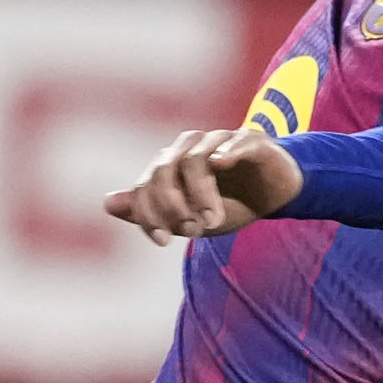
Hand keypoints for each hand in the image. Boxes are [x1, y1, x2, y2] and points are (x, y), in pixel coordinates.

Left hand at [102, 127, 304, 244]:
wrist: (275, 194)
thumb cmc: (229, 204)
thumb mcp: (188, 217)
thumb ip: (149, 211)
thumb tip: (107, 203)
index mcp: (169, 165)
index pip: (145, 186)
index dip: (148, 214)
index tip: (163, 241)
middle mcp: (189, 148)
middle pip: (163, 170)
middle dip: (173, 205)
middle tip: (192, 230)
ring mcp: (219, 140)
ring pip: (195, 160)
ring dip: (201, 194)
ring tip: (214, 221)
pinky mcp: (251, 140)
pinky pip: (234, 142)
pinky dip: (226, 152)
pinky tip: (223, 166)